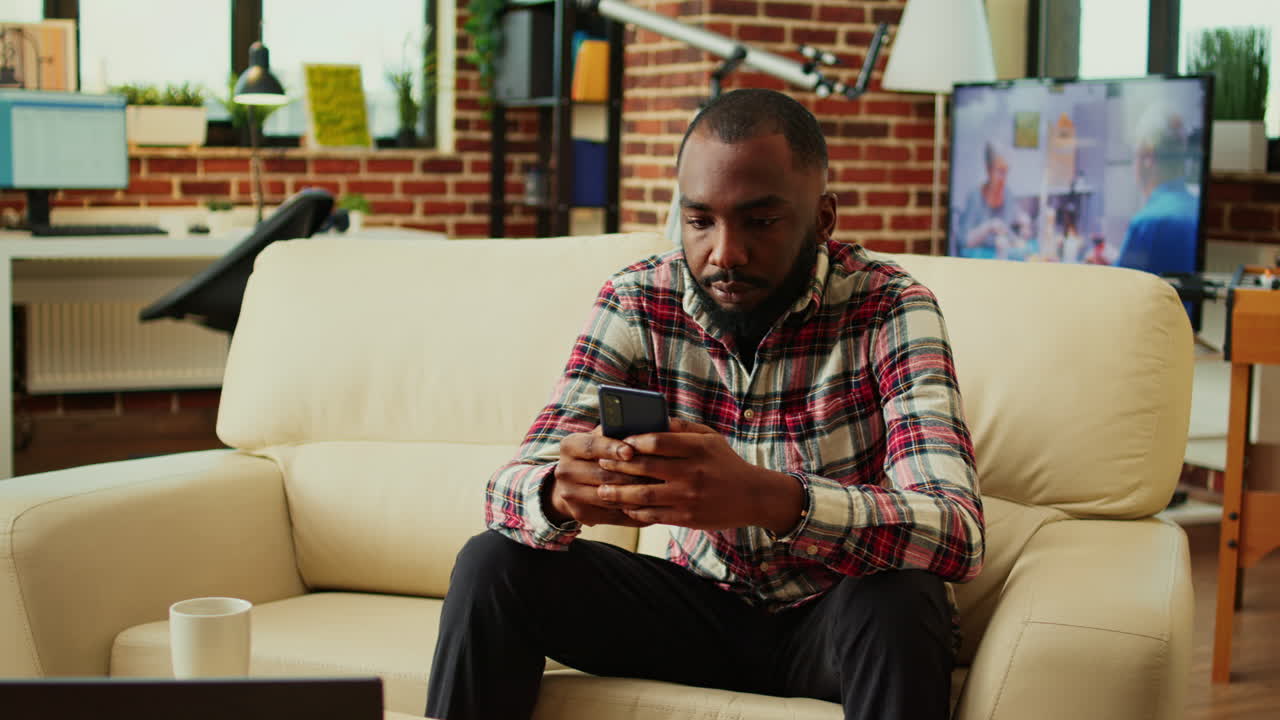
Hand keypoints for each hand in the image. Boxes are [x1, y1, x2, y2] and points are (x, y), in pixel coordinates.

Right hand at [548, 426, 653, 527]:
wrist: (575, 482)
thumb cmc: (599, 454)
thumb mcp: (603, 438)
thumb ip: (619, 431)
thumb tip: (652, 424)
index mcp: (570, 446)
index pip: (591, 446)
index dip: (611, 448)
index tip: (630, 451)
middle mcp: (564, 470)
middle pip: (603, 474)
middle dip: (632, 474)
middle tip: (657, 472)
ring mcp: (570, 494)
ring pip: (609, 496)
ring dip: (635, 494)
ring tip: (657, 489)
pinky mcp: (580, 514)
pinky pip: (612, 514)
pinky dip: (632, 511)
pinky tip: (650, 506)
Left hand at [594, 419, 803, 532]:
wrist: (753, 497)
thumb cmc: (726, 462)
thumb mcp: (710, 437)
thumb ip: (681, 427)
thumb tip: (650, 419)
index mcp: (697, 448)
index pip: (657, 441)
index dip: (634, 441)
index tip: (620, 441)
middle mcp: (692, 472)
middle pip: (644, 467)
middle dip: (618, 465)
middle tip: (601, 462)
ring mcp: (688, 497)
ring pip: (643, 495)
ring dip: (618, 492)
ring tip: (602, 489)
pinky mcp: (687, 518)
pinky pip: (653, 515)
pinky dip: (634, 511)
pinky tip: (623, 506)